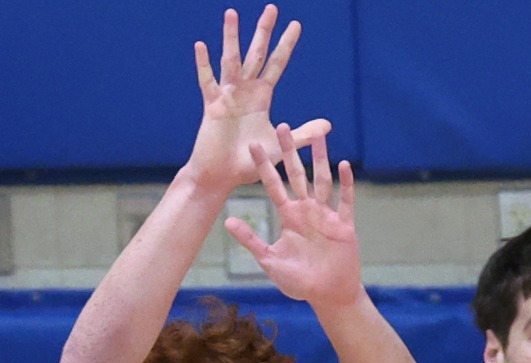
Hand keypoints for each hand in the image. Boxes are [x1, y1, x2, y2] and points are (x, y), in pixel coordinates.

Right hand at [184, 6, 329, 190]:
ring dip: (231, 37)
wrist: (221, 177)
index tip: (296, 25)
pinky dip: (203, 64)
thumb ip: (303, 134)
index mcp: (261, 97)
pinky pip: (207, 82)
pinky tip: (201, 45)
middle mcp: (244, 91)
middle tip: (272, 8)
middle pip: (256, 54)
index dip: (285, 45)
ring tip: (232, 12)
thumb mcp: (281, 146)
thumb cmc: (247, 163)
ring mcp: (226, 96)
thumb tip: (328, 125)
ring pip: (231, 60)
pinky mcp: (212, 107)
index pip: (276, 64)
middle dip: (264, 31)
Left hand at [226, 126, 361, 307]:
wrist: (327, 295)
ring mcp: (326, 215)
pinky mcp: (344, 224)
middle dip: (290, 151)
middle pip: (297, 174)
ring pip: (323, 180)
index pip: (273, 185)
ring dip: (321, 158)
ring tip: (319, 135)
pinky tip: (344, 164)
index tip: (253, 145)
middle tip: (283, 126)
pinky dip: (346, 183)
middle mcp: (306, 210)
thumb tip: (227, 220)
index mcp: (288, 216)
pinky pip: (345, 200)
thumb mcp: (270, 260)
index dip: (264, 166)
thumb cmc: (298, 281)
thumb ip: (251, 240)